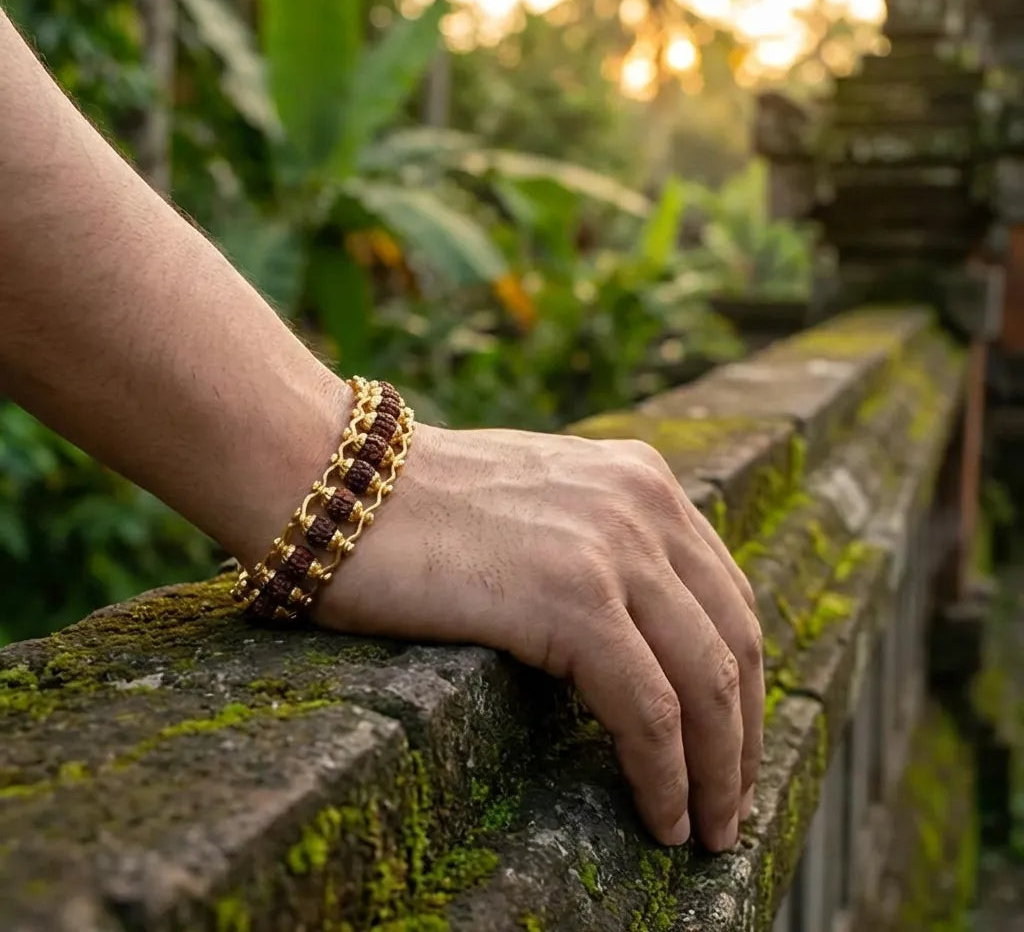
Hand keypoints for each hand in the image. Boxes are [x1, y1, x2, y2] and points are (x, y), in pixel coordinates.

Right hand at [312, 424, 763, 850]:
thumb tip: (635, 625)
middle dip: (743, 736)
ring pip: (708, 683)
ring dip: (718, 773)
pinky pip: (651, 712)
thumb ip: (598, 539)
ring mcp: (613, 547)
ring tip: (707, 832)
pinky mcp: (574, 599)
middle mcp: (644, 503)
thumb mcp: (540, 502)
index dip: (742, 681)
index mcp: (642, 479)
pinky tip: (663, 820)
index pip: (728, 593)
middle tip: (732, 806)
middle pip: (736, 639)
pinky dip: (668, 779)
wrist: (334, 484)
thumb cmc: (415, 506)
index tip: (731, 744)